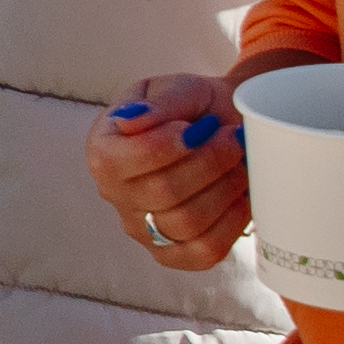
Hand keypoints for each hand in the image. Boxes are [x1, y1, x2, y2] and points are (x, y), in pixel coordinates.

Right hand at [93, 73, 248, 265]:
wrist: (224, 128)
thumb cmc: (195, 108)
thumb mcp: (177, 88)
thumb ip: (158, 103)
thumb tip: (132, 121)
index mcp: (102, 151)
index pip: (118, 162)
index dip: (166, 146)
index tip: (200, 127)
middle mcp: (115, 195)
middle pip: (161, 193)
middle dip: (209, 162)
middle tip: (233, 138)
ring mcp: (142, 230)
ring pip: (185, 223)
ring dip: (225, 189)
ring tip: (240, 163)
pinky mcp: (174, 254)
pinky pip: (203, 252)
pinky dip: (231, 222)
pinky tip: (240, 196)